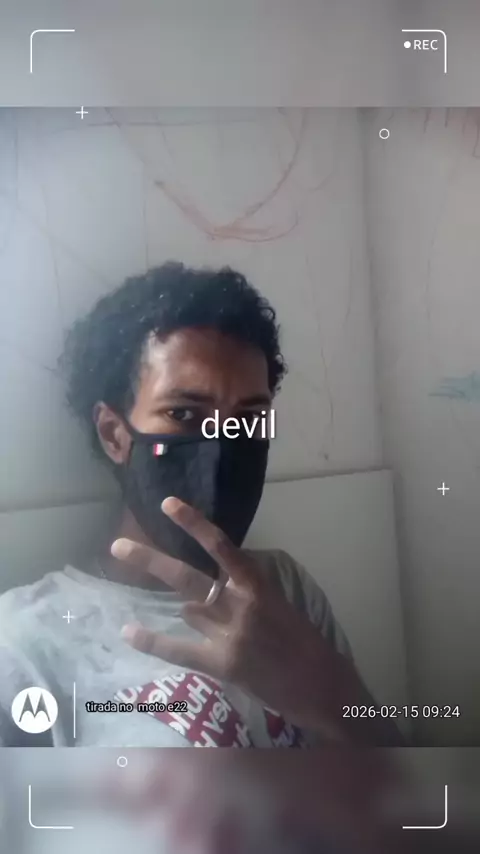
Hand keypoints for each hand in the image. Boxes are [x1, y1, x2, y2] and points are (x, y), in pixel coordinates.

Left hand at [111, 497, 352, 739]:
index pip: (221, 545)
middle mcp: (241, 604)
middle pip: (186, 577)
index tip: (168, 504)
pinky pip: (180, 649)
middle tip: (118, 547)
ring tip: (197, 622)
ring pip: (187, 610)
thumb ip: (243, 592)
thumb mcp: (279, 603)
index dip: (193, 523)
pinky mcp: (224, 664)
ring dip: (187, 612)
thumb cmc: (304, 641)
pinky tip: (130, 631)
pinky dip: (153, 641)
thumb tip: (201, 592)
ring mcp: (230, 635)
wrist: (323, 685)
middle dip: (150, 560)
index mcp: (259, 584)